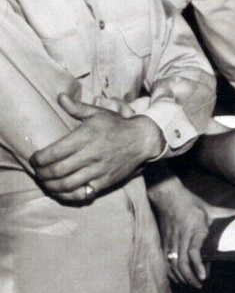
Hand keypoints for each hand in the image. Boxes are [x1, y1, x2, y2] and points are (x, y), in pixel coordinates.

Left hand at [30, 93, 164, 202]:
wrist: (142, 139)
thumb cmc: (117, 125)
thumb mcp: (98, 113)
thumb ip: (76, 107)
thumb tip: (60, 97)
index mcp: (85, 137)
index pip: (53, 153)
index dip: (38, 159)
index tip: (34, 159)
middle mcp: (90, 155)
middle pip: (56, 171)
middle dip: (41, 174)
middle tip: (37, 172)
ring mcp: (98, 170)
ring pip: (66, 184)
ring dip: (51, 186)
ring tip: (45, 182)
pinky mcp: (105, 181)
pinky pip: (82, 193)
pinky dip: (68, 195)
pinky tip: (62, 191)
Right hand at [148, 175, 210, 287]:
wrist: (168, 196)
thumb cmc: (191, 203)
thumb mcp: (209, 208)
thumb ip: (227, 212)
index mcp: (195, 229)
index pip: (193, 251)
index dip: (197, 265)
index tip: (203, 276)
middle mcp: (182, 237)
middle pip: (182, 262)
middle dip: (190, 277)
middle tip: (199, 285)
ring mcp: (171, 240)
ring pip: (172, 264)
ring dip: (181, 277)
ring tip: (191, 284)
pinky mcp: (164, 242)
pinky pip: (165, 261)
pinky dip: (171, 272)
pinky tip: (177, 278)